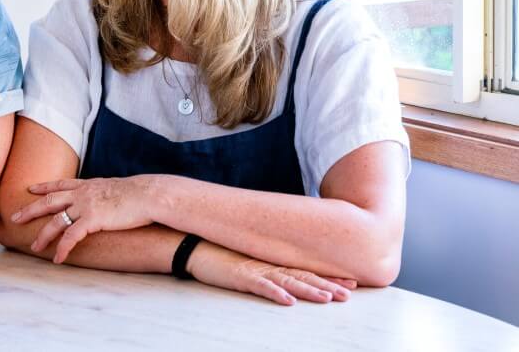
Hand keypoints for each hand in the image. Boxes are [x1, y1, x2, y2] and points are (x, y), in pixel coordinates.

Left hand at [11, 176, 155, 262]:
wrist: (148, 195)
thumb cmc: (139, 194)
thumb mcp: (116, 189)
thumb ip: (106, 194)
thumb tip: (107, 200)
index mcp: (88, 185)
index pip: (60, 184)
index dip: (44, 186)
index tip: (30, 188)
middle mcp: (82, 193)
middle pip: (49, 200)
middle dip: (31, 209)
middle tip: (14, 216)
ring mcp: (85, 205)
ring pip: (56, 220)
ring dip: (43, 235)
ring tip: (34, 246)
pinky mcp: (92, 219)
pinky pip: (71, 237)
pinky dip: (62, 248)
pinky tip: (57, 258)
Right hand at [186, 241, 356, 305]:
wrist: (193, 245)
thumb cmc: (220, 255)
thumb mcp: (249, 262)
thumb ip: (267, 267)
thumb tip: (286, 277)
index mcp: (272, 263)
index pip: (306, 271)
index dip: (329, 277)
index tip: (352, 283)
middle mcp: (268, 265)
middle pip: (303, 276)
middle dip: (328, 285)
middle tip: (350, 293)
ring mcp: (255, 270)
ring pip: (288, 280)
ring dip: (309, 289)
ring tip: (328, 298)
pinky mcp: (239, 276)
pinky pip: (260, 286)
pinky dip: (275, 292)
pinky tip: (288, 300)